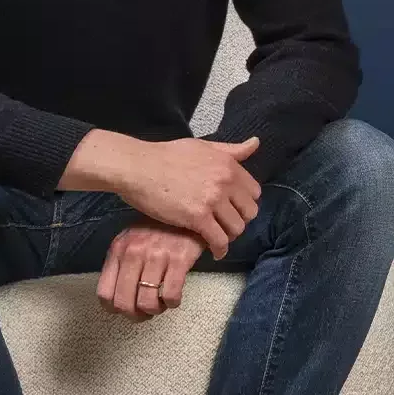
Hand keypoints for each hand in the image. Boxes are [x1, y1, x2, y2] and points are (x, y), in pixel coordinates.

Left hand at [96, 221, 205, 320]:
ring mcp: (156, 256)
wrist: (185, 212)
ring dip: (155, 310)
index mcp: (118, 249)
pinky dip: (172, 303)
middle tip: (145, 312)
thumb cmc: (156, 230)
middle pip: (124, 303)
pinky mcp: (179, 260)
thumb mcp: (130, 240)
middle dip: (135, 316)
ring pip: (147, 303)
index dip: (114, 309)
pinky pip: (171, 296)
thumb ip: (120, 263)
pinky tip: (173, 296)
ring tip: (160, 303)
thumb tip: (116, 297)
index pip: (104, 293)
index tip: (125, 310)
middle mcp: (133, 252)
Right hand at [114, 136, 261, 260]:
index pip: (254, 192)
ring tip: (216, 235)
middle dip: (238, 219)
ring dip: (228, 235)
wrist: (137, 167)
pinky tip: (213, 250)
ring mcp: (212, 199)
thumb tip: (256, 143)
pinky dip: (219, 249)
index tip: (231, 207)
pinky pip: (220, 241)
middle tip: (223, 223)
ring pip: (237, 228)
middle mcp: (224, 180)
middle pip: (249, 212)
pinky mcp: (198, 217)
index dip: (243, 201)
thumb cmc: (165, 155)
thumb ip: (230, 150)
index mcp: (227, 163)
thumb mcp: (201, 146)